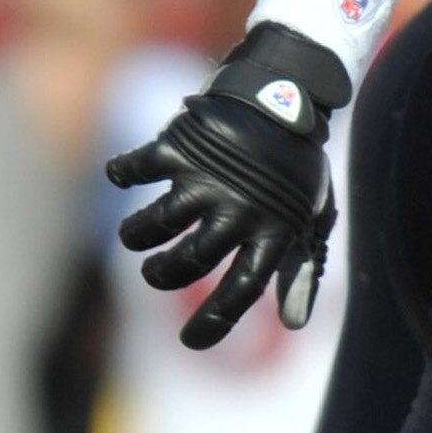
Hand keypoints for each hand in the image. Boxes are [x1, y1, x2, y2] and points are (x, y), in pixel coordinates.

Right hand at [106, 23, 347, 350]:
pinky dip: (122, 173)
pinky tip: (121, 176)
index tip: (190, 343)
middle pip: (189, 262)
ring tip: (135, 237)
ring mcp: (206, 178)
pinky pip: (136, 169)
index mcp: (273, 230)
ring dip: (137, 236)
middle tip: (155, 272)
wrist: (284, 88)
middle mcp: (238, 209)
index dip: (215, 321)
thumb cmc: (296, 163)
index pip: (242, 290)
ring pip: (156, 224)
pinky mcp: (179, 146)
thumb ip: (300, 268)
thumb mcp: (309, 215)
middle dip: (162, 274)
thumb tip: (295, 326)